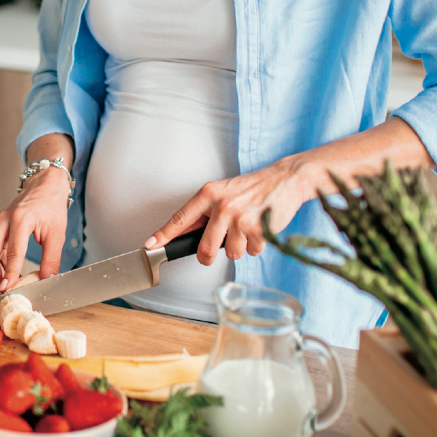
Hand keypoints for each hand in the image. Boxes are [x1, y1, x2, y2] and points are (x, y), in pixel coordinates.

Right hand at [0, 168, 70, 291]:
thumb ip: (51, 259)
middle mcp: (4, 220)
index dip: (10, 273)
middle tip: (2, 292)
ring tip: (6, 287)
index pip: (13, 251)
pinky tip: (8, 274)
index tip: (8, 289)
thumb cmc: (51, 206)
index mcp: (20, 219)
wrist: (45, 185)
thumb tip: (47, 281)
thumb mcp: (57, 233)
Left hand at [144, 157, 313, 264]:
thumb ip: (204, 212)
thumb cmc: (252, 187)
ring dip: (239, 247)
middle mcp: (222, 206)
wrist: (284, 179)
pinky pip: (251, 251)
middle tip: (211, 254)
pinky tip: (259, 229)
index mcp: (209, 194)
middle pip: (205, 249)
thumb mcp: (222, 192)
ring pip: (231, 253)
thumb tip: (183, 233)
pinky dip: (256, 245)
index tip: (151, 245)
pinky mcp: (258, 229)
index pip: (180, 218)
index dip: (164, 234)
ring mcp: (240, 219)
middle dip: (207, 257)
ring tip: (246, 229)